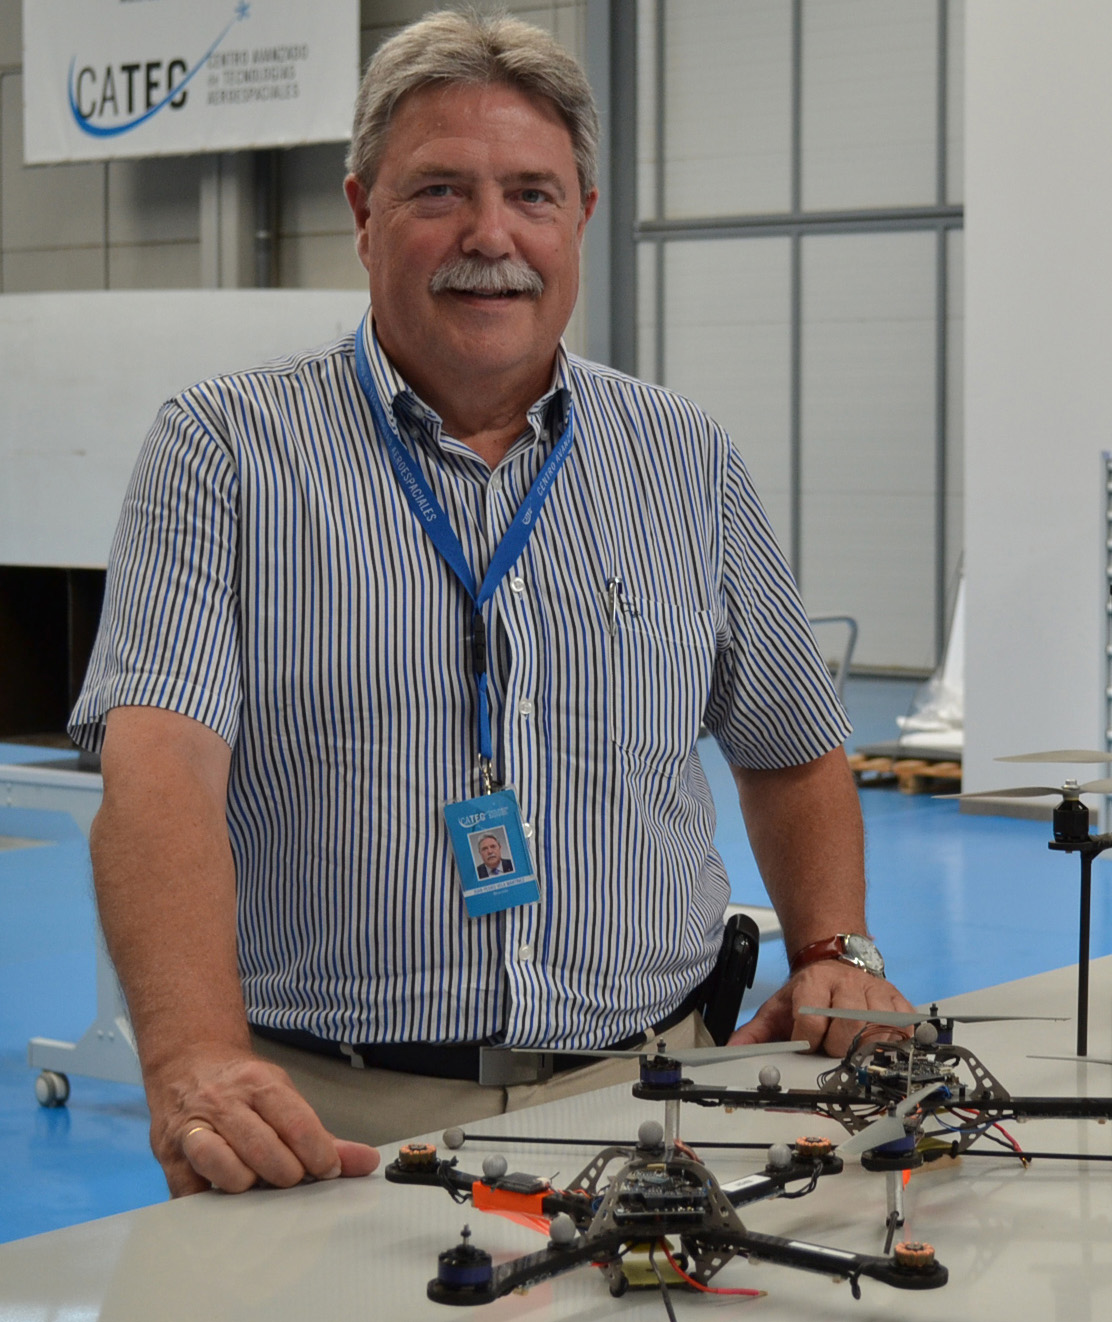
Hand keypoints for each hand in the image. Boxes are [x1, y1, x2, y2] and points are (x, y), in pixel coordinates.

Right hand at [146, 1044, 379, 1195]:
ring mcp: (193, 1127)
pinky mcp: (170, 1155)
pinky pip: (189, 1189)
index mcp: (259, 1083)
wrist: (187, 1062)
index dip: (318, 1153)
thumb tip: (366, 1162)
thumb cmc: (243, 1088)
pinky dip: (210, 1202)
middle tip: (292, 1179)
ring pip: (223, 1165)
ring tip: (256, 1184)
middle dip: (286, 1173)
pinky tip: (225, 1201)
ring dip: (247, 1184)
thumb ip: (321, 1134)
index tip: (328, 1170)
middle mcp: (224, 1101)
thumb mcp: (283, 1095)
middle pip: (263, 1148)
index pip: (295, 1121)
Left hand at [729, 962, 915, 1056]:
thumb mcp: (777, 1006)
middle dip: (836, 1047)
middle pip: (847, 1027)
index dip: (806, 1040)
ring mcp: (875, 993)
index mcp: (814, 983)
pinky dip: (892, 1042)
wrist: (835, 960)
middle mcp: (847, 985)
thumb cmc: (809, 991)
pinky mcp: (897, 1001)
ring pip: (876, 1031)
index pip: (811, 1020)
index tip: (805, 1046)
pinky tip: (879, 1044)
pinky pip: (902, 1028)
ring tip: (853, 1049)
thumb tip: (732, 1051)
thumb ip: (755, 1032)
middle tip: (831, 1050)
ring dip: (864, 1048)